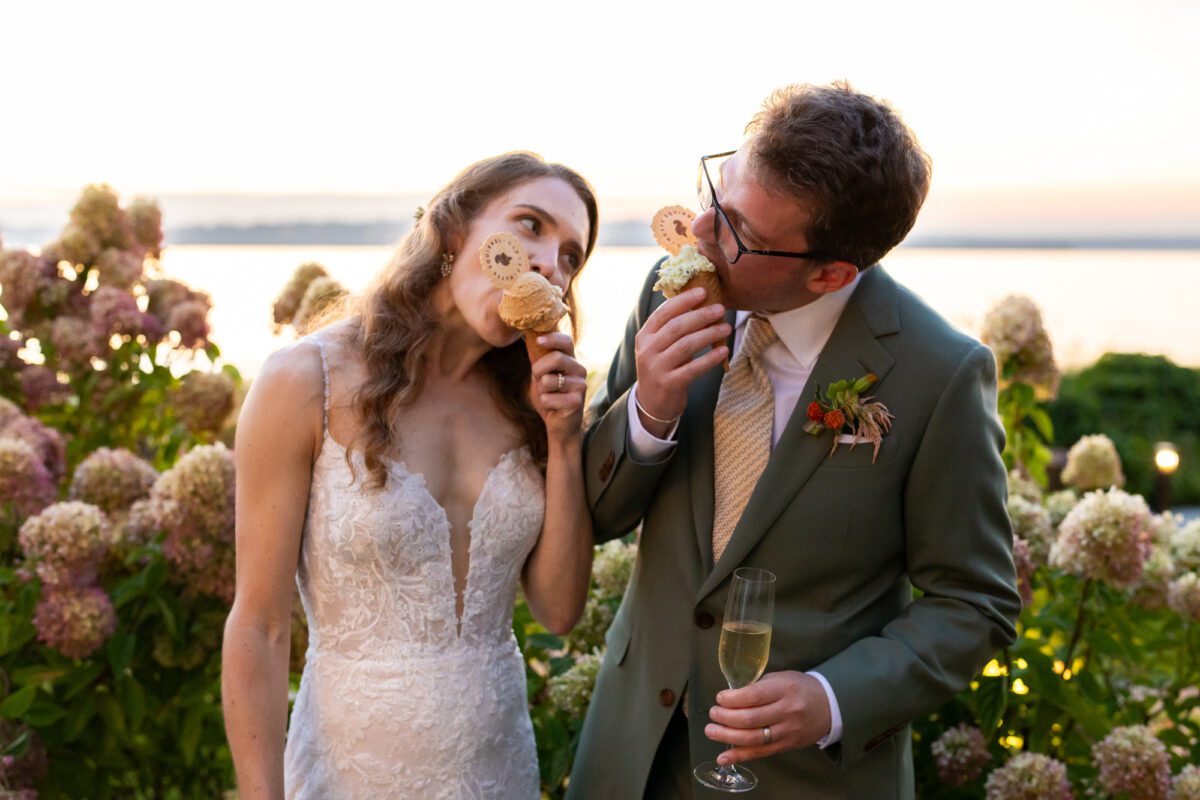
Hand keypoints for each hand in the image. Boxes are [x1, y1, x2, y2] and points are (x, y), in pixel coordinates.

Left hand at [528, 331, 586, 442]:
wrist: (559, 424)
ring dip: (541, 390)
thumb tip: (527, 336)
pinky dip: (545, 403)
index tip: (538, 341)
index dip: (552, 338)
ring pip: (549, 380)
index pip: (566, 341)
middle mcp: (579, 370)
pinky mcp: (577, 402)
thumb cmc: (550, 396)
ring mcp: (580, 385)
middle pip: (557, 358)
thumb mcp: (540, 374)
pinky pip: (548, 398)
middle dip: (539, 369)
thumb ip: (537, 358)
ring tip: (549, 396)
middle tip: (538, 379)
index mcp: (571, 360)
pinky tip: (553, 408)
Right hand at [634, 287, 729, 435]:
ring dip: (708, 334)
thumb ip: (673, 328)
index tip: (703, 291)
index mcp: (645, 336)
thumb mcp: (659, 347)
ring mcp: (657, 368)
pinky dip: (710, 358)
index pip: (663, 313)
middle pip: (676, 327)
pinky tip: (723, 351)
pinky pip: (693, 368)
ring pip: (686, 345)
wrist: (652, 403)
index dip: (683, 301)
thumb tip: (701, 304)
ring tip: (726, 328)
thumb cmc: (662, 368)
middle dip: (700, 315)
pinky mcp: (669, 384)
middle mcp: (647, 350)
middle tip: (720, 309)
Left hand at [704, 671, 831, 765]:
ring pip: (753, 738)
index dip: (732, 699)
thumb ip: (758, 686)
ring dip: (727, 737)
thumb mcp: (781, 678)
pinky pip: (761, 753)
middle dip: (725, 717)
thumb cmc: (800, 688)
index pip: (754, 696)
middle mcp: (787, 711)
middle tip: (713, 714)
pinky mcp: (787, 746)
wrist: (830, 705)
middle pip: (750, 719)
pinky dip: (740, 756)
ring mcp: (788, 731)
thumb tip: (731, 697)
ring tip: (711, 731)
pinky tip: (723, 757)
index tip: (719, 698)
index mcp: (784, 689)